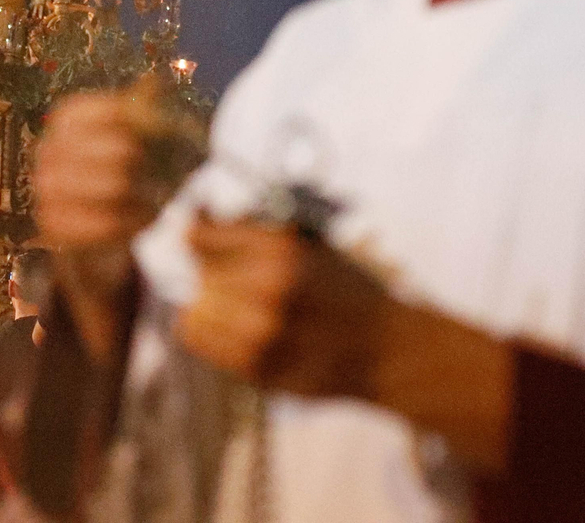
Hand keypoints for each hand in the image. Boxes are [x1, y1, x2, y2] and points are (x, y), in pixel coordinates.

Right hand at [34, 83, 201, 361]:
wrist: (91, 222)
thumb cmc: (115, 167)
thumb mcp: (129, 133)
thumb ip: (140, 108)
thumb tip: (153, 80)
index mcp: (65, 118)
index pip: (114, 111)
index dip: (148, 126)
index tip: (166, 134)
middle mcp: (47, 150)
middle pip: (121, 151)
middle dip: (151, 166)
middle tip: (166, 174)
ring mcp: (45, 189)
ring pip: (115, 189)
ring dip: (146, 196)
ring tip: (157, 198)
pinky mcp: (52, 226)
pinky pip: (106, 225)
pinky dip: (132, 224)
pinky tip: (143, 219)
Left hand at [177, 214, 387, 397]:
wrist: (388, 348)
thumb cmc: (348, 291)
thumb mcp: (308, 243)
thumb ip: (253, 232)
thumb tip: (199, 215)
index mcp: (281, 252)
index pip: (199, 236)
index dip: (197, 231)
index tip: (199, 233)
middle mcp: (269, 292)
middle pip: (199, 275)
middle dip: (211, 271)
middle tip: (236, 275)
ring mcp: (263, 335)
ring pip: (196, 312)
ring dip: (210, 305)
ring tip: (240, 304)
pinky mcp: (259, 369)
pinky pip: (203, 343)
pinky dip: (211, 332)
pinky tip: (237, 327)